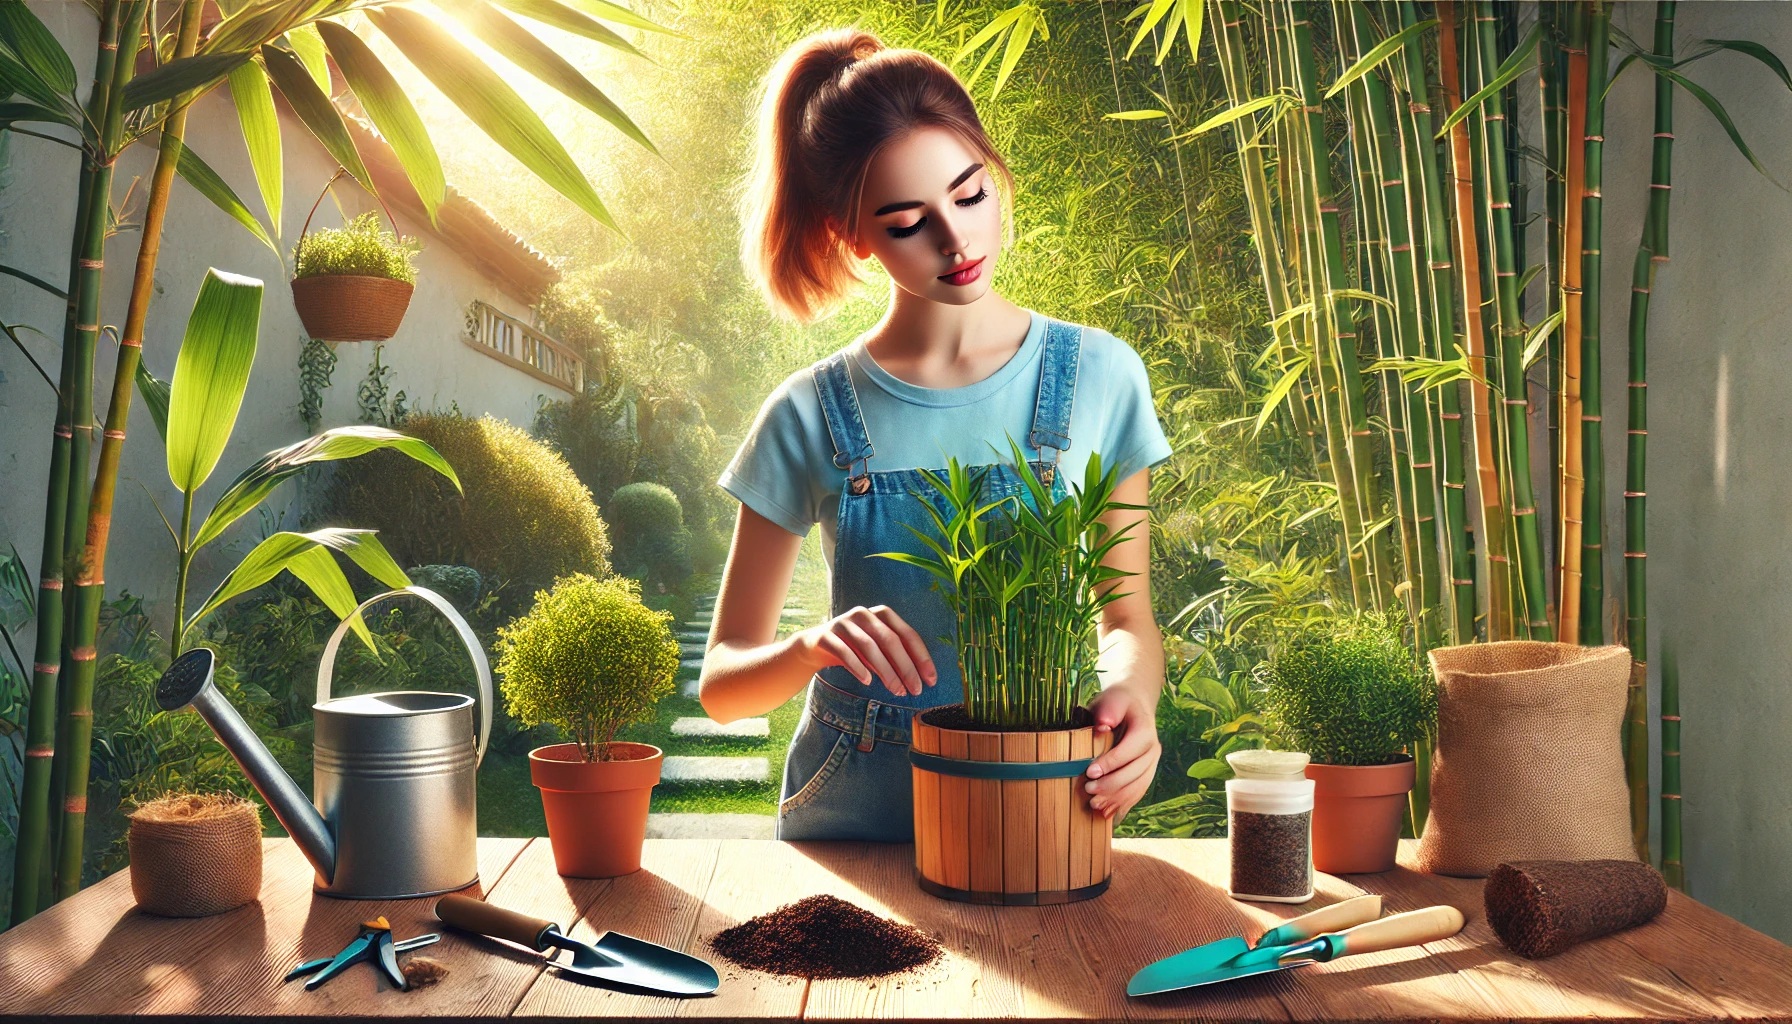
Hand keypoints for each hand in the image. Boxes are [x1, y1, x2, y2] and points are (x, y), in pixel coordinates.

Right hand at [798, 605, 937, 697]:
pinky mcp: (826, 635)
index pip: (907, 634)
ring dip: (886, 671)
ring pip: (869, 646)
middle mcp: (864, 614)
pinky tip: (867, 681)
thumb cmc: (854, 650)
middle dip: (906, 667)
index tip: (931, 680)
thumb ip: (895, 659)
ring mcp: (843, 623)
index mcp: (882, 614)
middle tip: (915, 690)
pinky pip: (844, 651)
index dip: (921, 657)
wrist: (814, 647)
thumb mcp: (878, 652)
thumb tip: (919, 680)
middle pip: (890, 640)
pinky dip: (857, 667)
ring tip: (896, 690)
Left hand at [1082, 686, 1161, 820]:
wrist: (1135, 705)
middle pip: (1134, 773)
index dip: (1110, 764)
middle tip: (1089, 790)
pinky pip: (1138, 792)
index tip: (1090, 772)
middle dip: (1111, 784)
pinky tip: (1108, 813)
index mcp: (1145, 730)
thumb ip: (1108, 711)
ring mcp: (1152, 763)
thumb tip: (1102, 725)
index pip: (1129, 751)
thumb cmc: (1119, 702)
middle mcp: (1153, 749)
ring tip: (1095, 804)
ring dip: (1116, 798)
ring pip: (1137, 786)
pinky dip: (1123, 804)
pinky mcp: (1146, 773)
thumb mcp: (1112, 699)